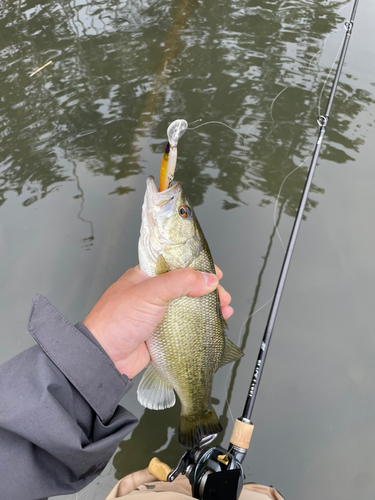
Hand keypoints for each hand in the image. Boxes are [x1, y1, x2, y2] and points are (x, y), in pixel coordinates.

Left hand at [83, 265, 232, 378]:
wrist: (104, 357)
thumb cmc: (117, 320)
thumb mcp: (150, 293)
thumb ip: (180, 282)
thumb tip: (208, 279)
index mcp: (146, 276)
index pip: (177, 264)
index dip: (198, 268)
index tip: (215, 274)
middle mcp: (152, 292)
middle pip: (187, 286)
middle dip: (208, 290)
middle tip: (222, 297)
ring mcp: (157, 313)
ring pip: (188, 306)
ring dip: (207, 307)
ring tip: (224, 311)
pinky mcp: (161, 333)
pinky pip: (185, 326)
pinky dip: (200, 325)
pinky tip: (213, 325)